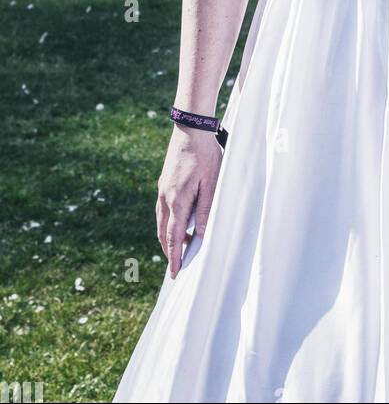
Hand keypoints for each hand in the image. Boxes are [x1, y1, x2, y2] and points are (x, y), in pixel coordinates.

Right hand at [156, 126, 222, 278]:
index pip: (174, 237)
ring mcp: (162, 190)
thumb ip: (205, 210)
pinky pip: (162, 209)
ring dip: (168, 237)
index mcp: (177, 201)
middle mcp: (165, 198)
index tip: (174, 274)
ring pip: (161, 221)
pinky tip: (177, 223)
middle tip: (175, 267)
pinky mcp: (164, 183)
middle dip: (169, 251)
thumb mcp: (211, 184)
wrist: (190, 130)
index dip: (174, 257)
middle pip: (163, 232)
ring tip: (178, 249)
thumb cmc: (205, 155)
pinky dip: (167, 222)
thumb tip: (201, 235)